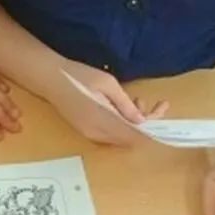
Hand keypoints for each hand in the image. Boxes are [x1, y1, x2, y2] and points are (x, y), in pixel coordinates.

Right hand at [50, 61, 168, 144]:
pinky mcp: (86, 130)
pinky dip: (122, 122)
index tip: (164, 122)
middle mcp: (96, 133)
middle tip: (158, 104)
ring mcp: (90, 133)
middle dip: (147, 123)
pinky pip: (110, 132)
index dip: (151, 132)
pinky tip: (124, 107)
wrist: (50, 79)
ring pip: (121, 135)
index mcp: (102, 121)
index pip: (133, 136)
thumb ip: (124, 104)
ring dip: (134, 122)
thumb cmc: (79, 76)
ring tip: (138, 100)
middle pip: (129, 138)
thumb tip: (141, 121)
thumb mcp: (107, 84)